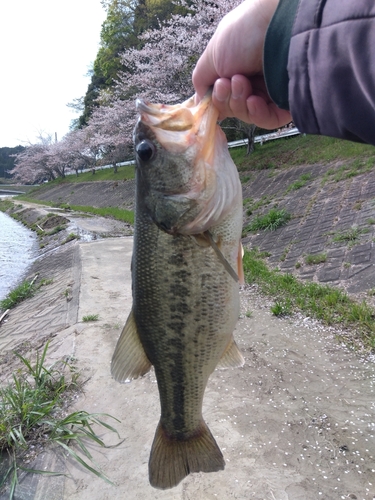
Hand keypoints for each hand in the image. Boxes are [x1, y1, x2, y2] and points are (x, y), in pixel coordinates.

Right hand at [192, 0, 291, 128]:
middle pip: (234, 106)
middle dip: (227, 99)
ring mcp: (271, 91)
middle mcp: (255, 78)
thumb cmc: (245, 32)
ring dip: (239, 103)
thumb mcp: (213, 55)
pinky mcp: (287, 102)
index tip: (217, 88)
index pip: (224, 95)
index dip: (217, 98)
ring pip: (248, 114)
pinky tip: (254, 101)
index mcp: (238, 67)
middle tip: (228, 84)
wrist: (278, 27)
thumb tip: (199, 101)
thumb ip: (201, 80)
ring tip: (241, 84)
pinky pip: (268, 120)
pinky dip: (256, 115)